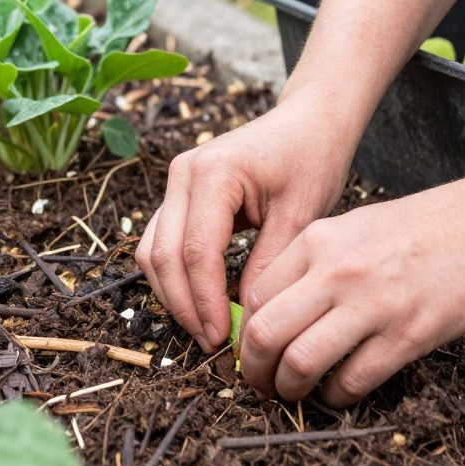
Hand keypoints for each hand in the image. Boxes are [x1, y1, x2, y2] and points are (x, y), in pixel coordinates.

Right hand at [135, 90, 355, 350]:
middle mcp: (183, 174)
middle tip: (212, 344)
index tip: (224, 338)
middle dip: (184, 305)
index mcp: (214, 173)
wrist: (308, 121)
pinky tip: (202, 304)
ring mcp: (176, 182)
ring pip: (152, 252)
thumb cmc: (311, 158)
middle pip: (163, 254)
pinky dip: (175, 276)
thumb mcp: (301, 214)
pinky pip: (162, 242)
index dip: (205, 300)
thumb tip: (248, 317)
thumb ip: (269, 264)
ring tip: (206, 330)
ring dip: (173, 295)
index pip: (196, 251)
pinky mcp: (180, 194)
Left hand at [239, 172, 464, 405]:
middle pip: (265, 334)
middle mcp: (336, 271)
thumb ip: (312, 261)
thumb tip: (275, 308)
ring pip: (300, 364)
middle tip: (260, 384)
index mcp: (318, 240)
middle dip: (254, 371)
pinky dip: (336, 396)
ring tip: (295, 393)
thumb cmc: (421, 226)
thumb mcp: (352, 226)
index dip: (246, 333)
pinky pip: (352, 381)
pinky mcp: (407, 335)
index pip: (256, 297)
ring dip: (290, 389)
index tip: (252, 350)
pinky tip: (339, 392)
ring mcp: (372, 304)